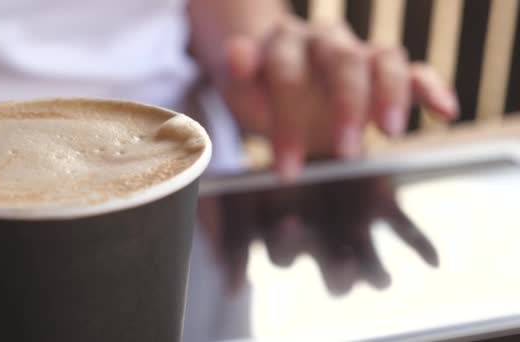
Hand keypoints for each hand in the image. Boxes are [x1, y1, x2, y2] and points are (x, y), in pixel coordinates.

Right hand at [214, 177, 437, 295]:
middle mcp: (322, 242)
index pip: (285, 257)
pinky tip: (432, 260)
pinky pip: (405, 230)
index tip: (289, 219)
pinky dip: (421, 246)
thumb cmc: (266, 170)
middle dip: (340, 274)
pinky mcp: (380, 206)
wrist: (296, 134)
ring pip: (370, 266)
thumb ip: (228, 237)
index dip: (288, 244)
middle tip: (341, 260)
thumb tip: (232, 290)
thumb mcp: (238, 196)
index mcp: (287, 242)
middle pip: (336, 277)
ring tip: (380, 273)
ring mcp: (353, 228)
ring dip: (375, 272)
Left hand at [218, 17, 458, 179]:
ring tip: (391, 131)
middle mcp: (326, 42)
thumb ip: (239, 73)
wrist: (281, 83)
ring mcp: (359, 55)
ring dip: (389, 94)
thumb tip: (237, 54)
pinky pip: (415, 72)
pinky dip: (431, 88)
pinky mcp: (384, 72)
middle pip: (343, 60)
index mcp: (286, 44)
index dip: (287, 118)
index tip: (287, 167)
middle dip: (345, 104)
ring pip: (384, 59)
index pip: (288, 71)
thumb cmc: (261, 90)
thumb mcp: (241, 88)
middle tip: (344, 149)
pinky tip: (445, 111)